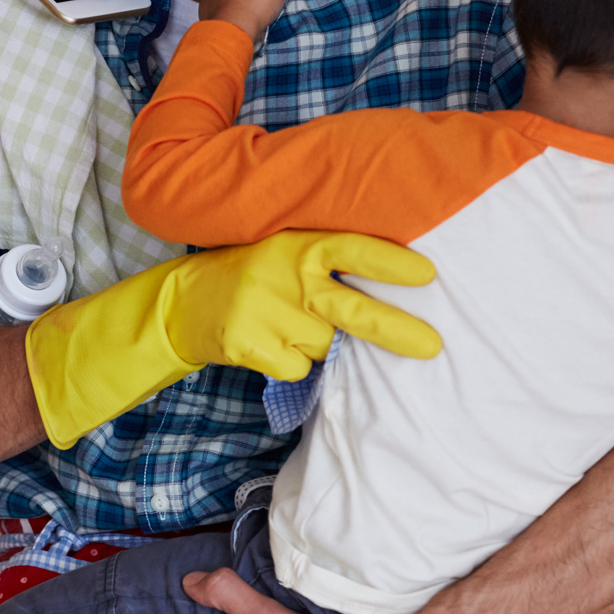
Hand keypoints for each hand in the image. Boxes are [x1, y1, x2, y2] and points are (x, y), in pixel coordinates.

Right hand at [26, 230, 439, 448]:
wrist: (180, 301)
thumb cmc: (250, 275)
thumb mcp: (283, 251)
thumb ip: (325, 264)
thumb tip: (393, 292)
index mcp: (298, 244)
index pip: (352, 250)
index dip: (390, 263)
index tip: (428, 275)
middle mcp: (285, 276)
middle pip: (352, 310)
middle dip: (396, 330)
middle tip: (433, 346)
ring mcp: (266, 311)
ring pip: (323, 347)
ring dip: (316, 345)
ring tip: (287, 326)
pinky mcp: (249, 344)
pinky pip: (296, 368)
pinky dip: (290, 365)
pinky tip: (268, 345)